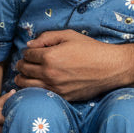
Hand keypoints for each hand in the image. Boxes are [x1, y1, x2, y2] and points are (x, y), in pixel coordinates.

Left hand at [15, 30, 133, 101]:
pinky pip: (41, 94)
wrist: (111, 68)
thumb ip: (46, 37)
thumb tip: (29, 45)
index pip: (27, 54)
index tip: (31, 52)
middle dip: (22, 64)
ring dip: (23, 78)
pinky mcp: (63, 97)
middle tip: (25, 62)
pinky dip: (34, 89)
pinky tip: (37, 84)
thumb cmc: (91, 49)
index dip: (27, 51)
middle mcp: (50, 74)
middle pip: (24, 69)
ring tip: (26, 74)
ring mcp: (56, 87)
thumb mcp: (68, 35)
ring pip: (27, 85)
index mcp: (50, 57)